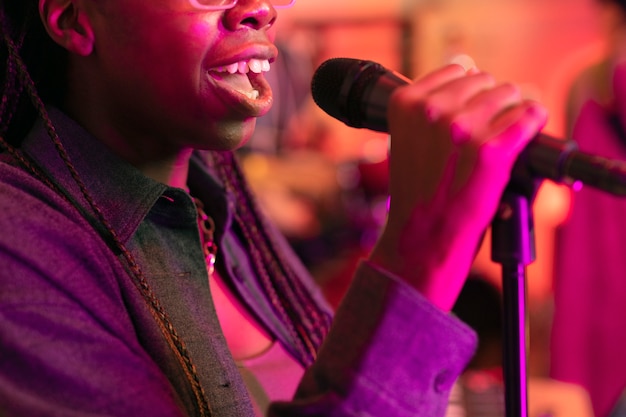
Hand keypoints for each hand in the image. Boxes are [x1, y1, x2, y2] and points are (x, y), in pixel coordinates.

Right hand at [368, 63, 547, 310]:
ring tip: (495, 147)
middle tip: (480, 140)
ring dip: (510, 116)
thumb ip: (429, 104)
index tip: (464, 120)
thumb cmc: (418, 193)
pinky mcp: (492, 150)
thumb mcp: (407, 138)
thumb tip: (466, 65)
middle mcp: (432, 110)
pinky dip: (533, 124)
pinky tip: (522, 142)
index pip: (457, 67)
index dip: (467, 93)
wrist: (422, 239)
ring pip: (511, 94)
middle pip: (486, 80)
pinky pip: (531, 114)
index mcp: (405, 102)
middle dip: (490, 104)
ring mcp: (462, 128)